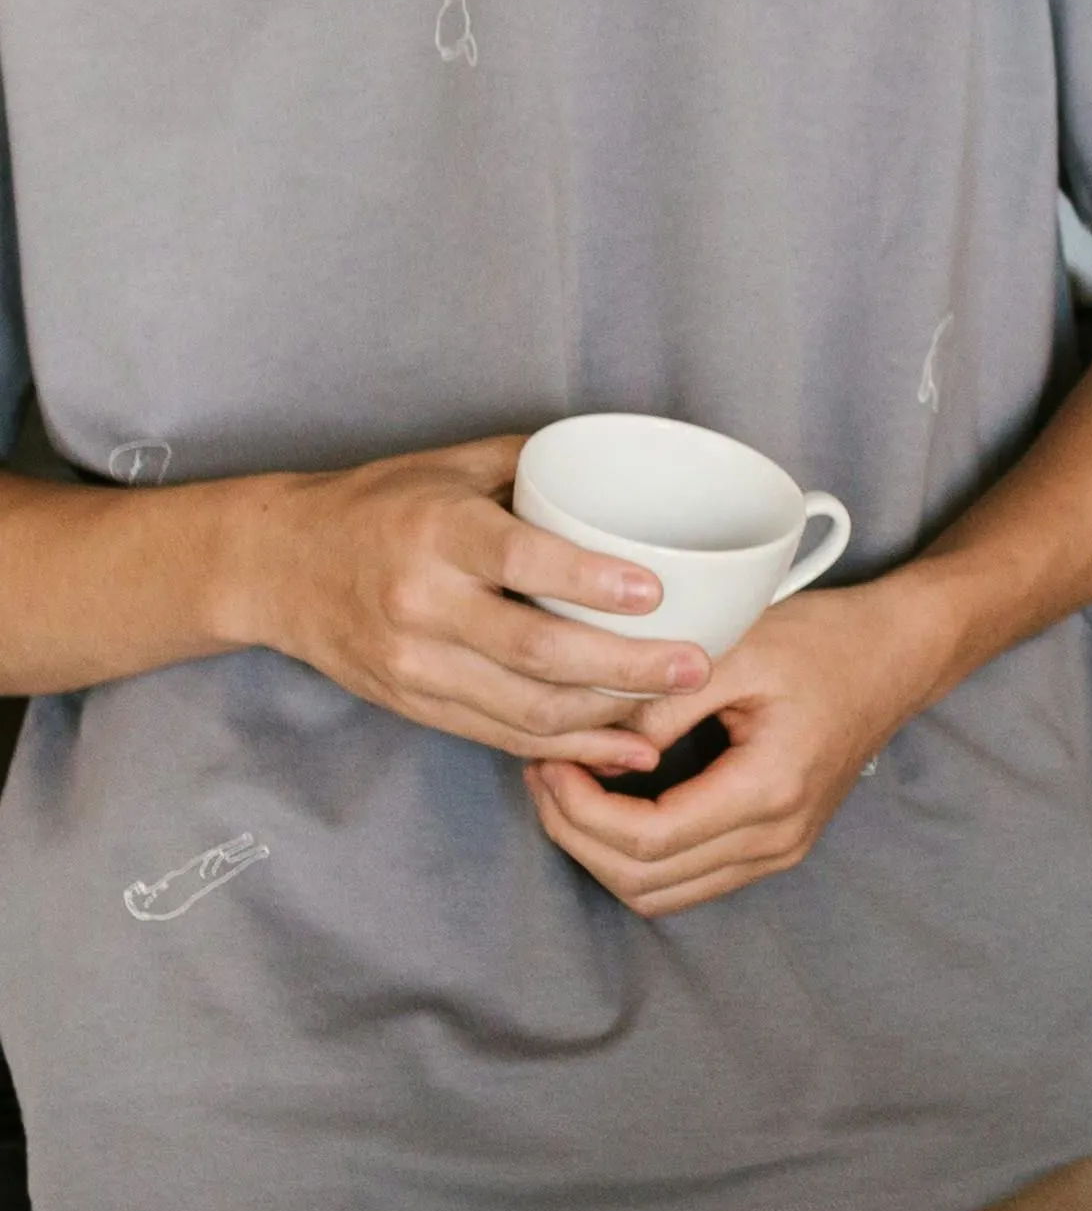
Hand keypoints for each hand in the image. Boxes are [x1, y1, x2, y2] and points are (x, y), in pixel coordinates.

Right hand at [247, 437, 710, 758]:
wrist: (277, 566)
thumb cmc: (381, 503)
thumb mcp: (453, 465)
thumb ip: (540, 468)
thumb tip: (637, 462)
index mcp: (437, 533)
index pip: (521, 561)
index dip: (590, 581)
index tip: (656, 591)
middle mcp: (423, 604)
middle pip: (535, 652)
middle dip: (625, 667)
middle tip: (694, 665)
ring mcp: (415, 665)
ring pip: (525, 707)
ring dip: (608, 716)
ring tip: (676, 704)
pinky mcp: (415, 704)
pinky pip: (502, 734)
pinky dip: (569, 747)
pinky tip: (624, 746)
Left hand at [528, 580, 953, 921]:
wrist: (899, 654)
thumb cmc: (826, 641)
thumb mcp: (738, 649)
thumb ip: (661, 701)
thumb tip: (592, 745)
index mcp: (770, 789)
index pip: (647, 840)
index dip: (578, 811)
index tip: (549, 760)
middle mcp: (778, 838)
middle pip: (643, 881)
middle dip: (575, 833)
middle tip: (545, 770)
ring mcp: (780, 850)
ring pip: (658, 894)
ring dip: (599, 851)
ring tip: (569, 787)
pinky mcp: (775, 847)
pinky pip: (684, 881)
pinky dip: (635, 854)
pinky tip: (613, 801)